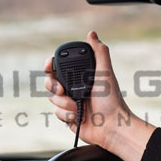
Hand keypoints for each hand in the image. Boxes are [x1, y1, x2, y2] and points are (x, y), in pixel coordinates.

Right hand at [45, 31, 155, 160]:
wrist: (111, 127)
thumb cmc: (111, 100)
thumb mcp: (105, 72)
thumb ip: (99, 52)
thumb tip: (92, 33)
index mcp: (81, 76)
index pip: (59, 67)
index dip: (50, 66)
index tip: (49, 67)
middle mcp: (74, 87)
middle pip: (50, 82)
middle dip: (54, 86)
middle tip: (63, 90)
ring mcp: (70, 102)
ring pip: (52, 98)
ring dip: (63, 103)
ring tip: (77, 107)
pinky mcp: (67, 116)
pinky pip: (56, 112)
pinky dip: (66, 115)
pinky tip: (78, 117)